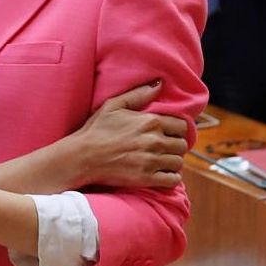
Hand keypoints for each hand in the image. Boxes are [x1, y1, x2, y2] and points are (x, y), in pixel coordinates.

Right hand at [62, 82, 188, 189]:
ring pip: (178, 163)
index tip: (170, 134)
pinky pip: (172, 180)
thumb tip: (159, 84)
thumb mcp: (114, 105)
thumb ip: (139, 94)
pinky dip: (171, 178)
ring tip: (163, 162)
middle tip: (166, 149)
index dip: (178, 130)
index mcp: (150, 121)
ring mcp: (151, 161)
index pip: (182, 126)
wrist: (82, 157)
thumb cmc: (96, 130)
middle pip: (182, 145)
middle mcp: (154, 141)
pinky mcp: (146, 178)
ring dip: (173, 162)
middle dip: (176, 147)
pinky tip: (163, 174)